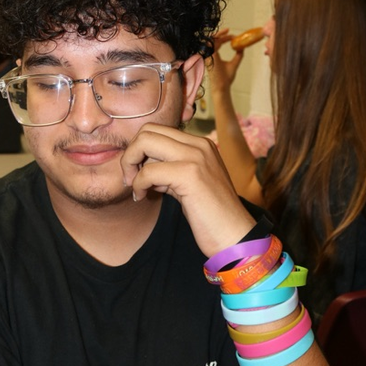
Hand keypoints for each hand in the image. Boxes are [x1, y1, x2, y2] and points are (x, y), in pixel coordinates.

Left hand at [119, 123, 254, 254]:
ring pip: (144, 143)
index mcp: (200, 144)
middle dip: (130, 153)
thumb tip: (140, 165)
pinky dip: (138, 184)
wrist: (235, 236)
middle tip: (130, 178)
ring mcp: (195, 157)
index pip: (157, 130)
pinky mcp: (190, 175)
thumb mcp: (187, 184)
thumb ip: (167, 169)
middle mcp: (199, 145)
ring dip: (130, 166)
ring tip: (137, 188)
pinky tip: (141, 197)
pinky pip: (148, 171)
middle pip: (147, 130)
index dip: (139, 149)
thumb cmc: (210, 215)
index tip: (137, 172)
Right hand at [207, 27, 243, 93]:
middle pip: (212, 40)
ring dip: (219, 35)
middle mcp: (209, 55)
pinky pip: (212, 44)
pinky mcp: (210, 56)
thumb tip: (242, 47)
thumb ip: (238, 55)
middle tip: (228, 31)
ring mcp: (209, 55)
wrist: (223, 86)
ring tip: (228, 33)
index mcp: (213, 56)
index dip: (223, 38)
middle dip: (220, 34)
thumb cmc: (226, 78)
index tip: (232, 36)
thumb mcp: (234, 63)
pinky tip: (228, 39)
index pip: (216, 43)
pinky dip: (219, 39)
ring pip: (210, 40)